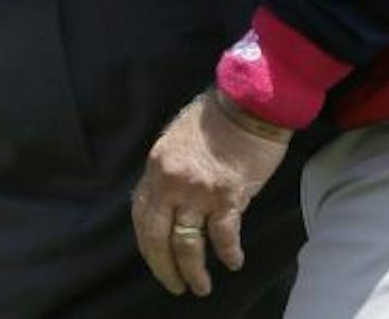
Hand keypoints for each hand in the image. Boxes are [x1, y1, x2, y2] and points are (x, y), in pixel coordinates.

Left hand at [131, 91, 289, 297]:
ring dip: (193, 271)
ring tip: (200, 287)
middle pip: (158, 237)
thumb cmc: (215, 119)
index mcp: (156, 167)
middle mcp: (171, 181)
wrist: (247, 102)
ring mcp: (198, 190)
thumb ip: (168, 174)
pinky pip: (223, 235)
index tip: (156, 260)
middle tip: (174, 286)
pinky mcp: (227, 195)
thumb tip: (166, 204)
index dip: (148, 245)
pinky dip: (228, 254)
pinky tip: (233, 262)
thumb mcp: (176, 142)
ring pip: (187, 244)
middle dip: (164, 268)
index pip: (141, 216)